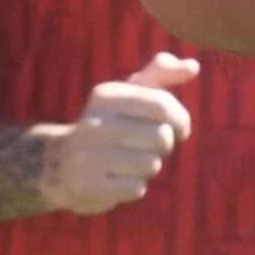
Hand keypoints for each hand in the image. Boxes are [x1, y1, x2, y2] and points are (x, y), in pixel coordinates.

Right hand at [36, 53, 197, 211]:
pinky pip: (136, 188)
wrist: (59, 164)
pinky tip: (117, 180)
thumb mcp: (128, 93)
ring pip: (151, 165)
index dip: (180, 120)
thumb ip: (161, 74)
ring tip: (129, 162)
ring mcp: (88, 155)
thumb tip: (194, 66)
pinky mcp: (88, 186)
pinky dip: (134, 187)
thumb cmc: (109, 125)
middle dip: (163, 146)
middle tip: (149, 146)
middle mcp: (94, 123)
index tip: (179, 128)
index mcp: (107, 96)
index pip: (162, 105)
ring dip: (149, 167)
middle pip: (161, 137)